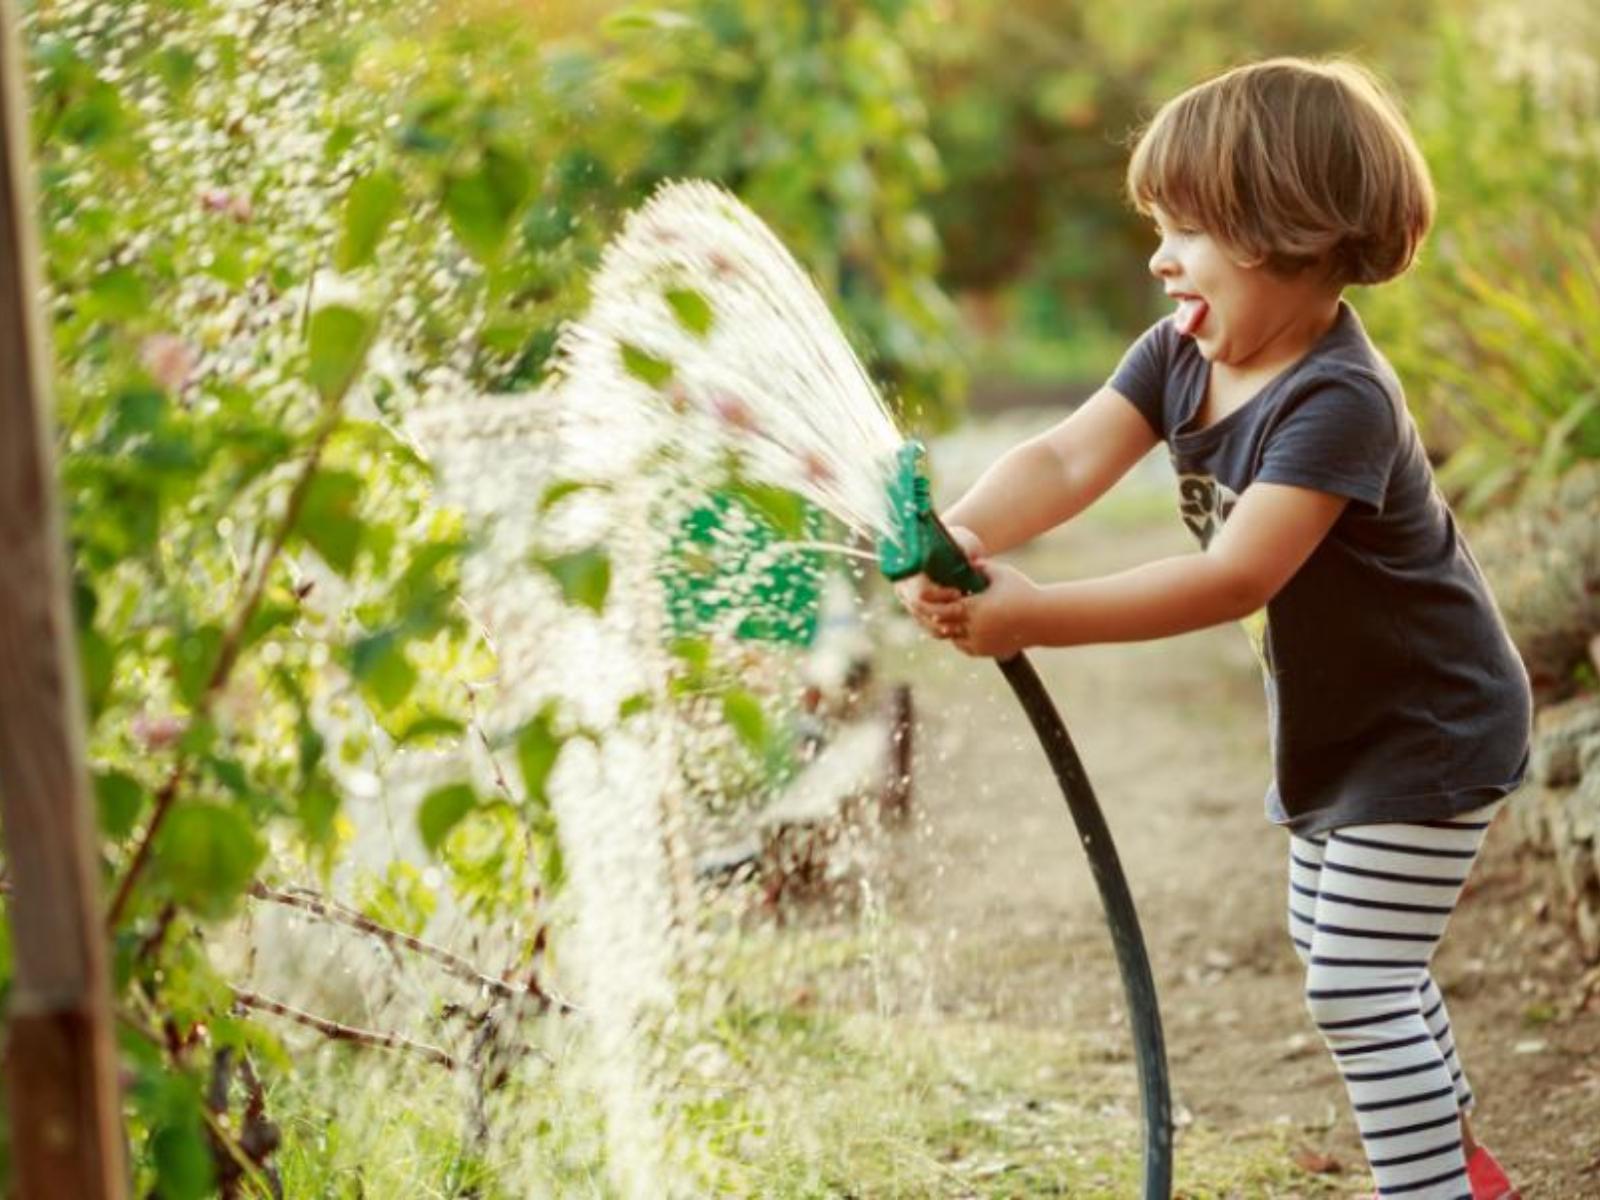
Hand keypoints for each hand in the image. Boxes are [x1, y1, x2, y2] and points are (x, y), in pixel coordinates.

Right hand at [893, 525, 986, 642]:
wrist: (955, 548)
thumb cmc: (960, 542)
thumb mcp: (963, 542)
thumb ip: (964, 550)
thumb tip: (969, 558)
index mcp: (910, 565)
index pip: (918, 588)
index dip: (938, 595)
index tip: (958, 592)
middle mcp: (904, 583)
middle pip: (918, 607)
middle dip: (941, 611)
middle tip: (962, 610)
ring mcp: (908, 598)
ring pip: (921, 619)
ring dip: (941, 624)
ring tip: (961, 623)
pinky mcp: (917, 609)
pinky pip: (925, 625)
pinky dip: (940, 630)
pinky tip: (956, 630)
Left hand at [952, 560, 1038, 658]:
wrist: (1043, 618)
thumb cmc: (1023, 592)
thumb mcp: (1003, 574)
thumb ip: (983, 566)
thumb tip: (967, 561)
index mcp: (976, 607)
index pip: (945, 606)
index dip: (944, 600)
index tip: (951, 593)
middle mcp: (975, 627)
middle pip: (945, 622)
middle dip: (945, 613)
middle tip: (948, 604)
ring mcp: (980, 641)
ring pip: (952, 636)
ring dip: (951, 626)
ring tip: (957, 614)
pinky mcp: (987, 651)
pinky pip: (964, 647)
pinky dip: (960, 638)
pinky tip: (966, 626)